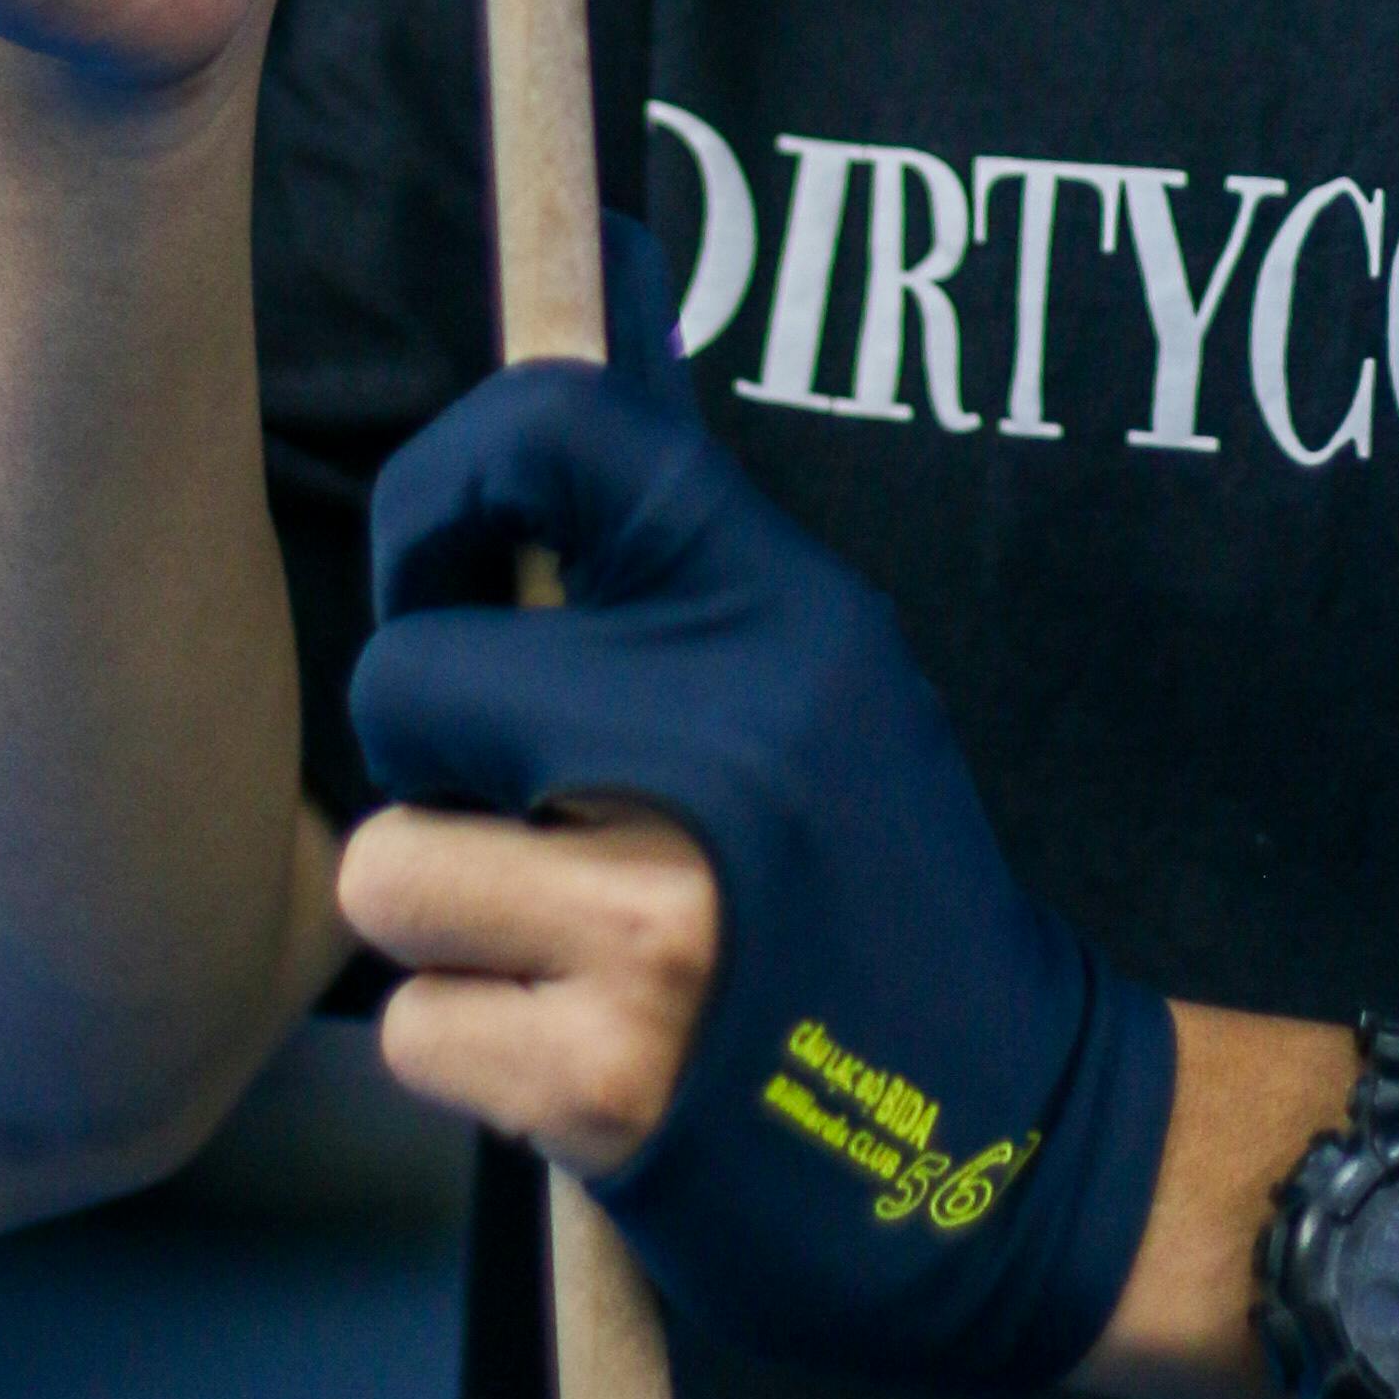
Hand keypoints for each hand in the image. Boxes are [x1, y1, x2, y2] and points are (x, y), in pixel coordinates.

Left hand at [345, 235, 1176, 1389]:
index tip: (451, 574)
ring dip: (451, 929)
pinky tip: (592, 1061)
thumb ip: (684, 500)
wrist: (1009, 1150)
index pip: (553, 429)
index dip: (442, 490)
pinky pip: (411, 1028)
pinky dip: (475, 1060)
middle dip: (439, 765)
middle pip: (405, 678)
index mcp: (778, 612)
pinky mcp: (605, 1082)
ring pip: (388, 868)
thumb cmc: (878, 884)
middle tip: (543, 821)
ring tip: (574, 951)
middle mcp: (719, 738)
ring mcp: (659, 916)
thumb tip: (613, 248)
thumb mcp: (822, 663)